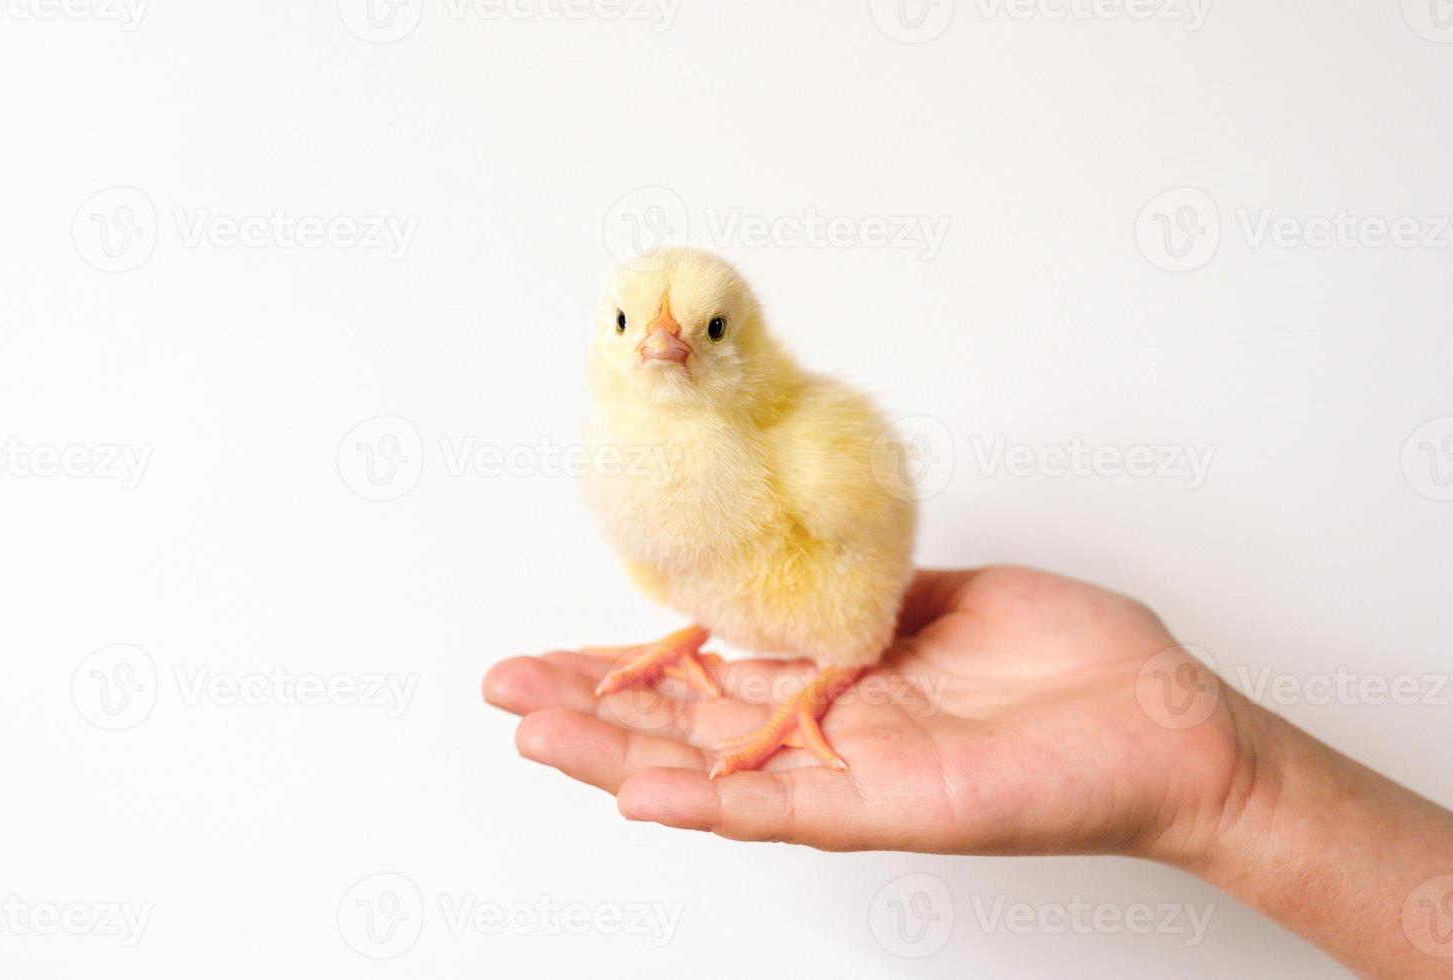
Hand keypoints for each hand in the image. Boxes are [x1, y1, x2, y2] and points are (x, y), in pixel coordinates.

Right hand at [482, 567, 1249, 861]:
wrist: (1166, 718)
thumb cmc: (1069, 657)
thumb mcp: (936, 596)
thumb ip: (853, 595)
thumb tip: (785, 563)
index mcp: (835, 680)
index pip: (707, 673)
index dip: (626, 663)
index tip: (553, 647)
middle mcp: (829, 735)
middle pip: (687, 726)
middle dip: (591, 708)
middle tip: (503, 690)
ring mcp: (854, 776)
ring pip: (713, 773)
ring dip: (619, 755)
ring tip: (533, 734)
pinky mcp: (894, 808)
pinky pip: (785, 807)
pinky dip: (709, 800)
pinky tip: (638, 787)